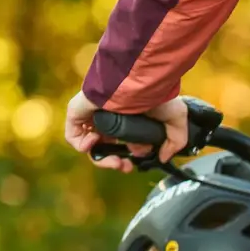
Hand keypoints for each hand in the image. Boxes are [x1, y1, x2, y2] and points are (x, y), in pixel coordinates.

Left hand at [64, 92, 188, 171]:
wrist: (137, 83)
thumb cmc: (157, 95)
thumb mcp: (176, 119)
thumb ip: (174, 141)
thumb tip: (163, 158)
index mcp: (126, 122)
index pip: (121, 147)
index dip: (128, 159)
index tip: (135, 164)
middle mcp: (108, 120)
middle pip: (106, 150)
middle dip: (116, 163)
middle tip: (125, 167)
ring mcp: (92, 117)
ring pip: (90, 147)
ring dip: (102, 160)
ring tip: (115, 161)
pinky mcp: (77, 114)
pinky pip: (74, 137)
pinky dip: (83, 145)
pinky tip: (96, 141)